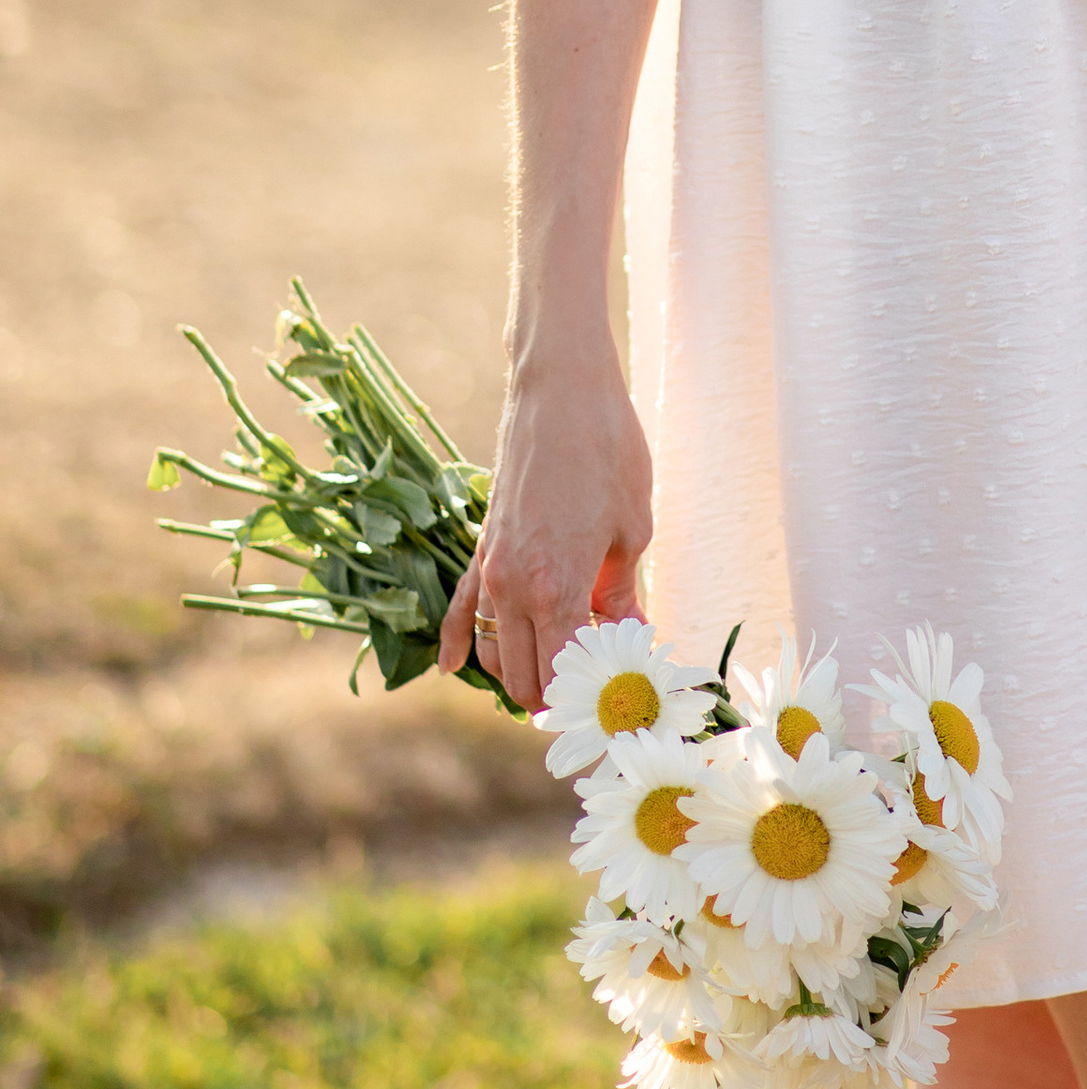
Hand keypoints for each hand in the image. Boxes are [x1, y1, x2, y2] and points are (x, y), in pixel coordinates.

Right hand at [438, 349, 652, 713]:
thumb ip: (621, 592)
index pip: (560, 675)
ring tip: (557, 677)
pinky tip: (453, 665)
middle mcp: (514, 587)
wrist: (560, 390)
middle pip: (524, 675)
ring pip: (494, 649)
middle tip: (596, 690)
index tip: (615, 699)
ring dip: (520, 670)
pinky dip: (458, 640)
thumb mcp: (632, 527)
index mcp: (557, 588)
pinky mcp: (481, 545)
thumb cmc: (608, 450)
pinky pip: (460, 607)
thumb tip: (629, 633)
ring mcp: (491, 568)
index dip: (588, 695)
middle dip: (557, 692)